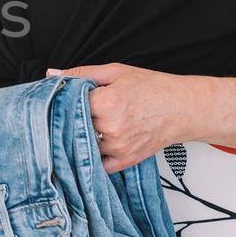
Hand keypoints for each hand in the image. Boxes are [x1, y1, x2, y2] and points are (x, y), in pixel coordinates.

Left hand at [47, 63, 205, 173]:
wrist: (182, 108)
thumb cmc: (152, 88)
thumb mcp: (115, 72)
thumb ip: (81, 73)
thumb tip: (52, 73)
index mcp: (106, 103)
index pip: (68, 105)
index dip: (64, 101)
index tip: (63, 99)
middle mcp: (111, 127)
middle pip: (74, 125)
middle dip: (70, 118)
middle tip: (74, 112)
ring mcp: (117, 147)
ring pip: (83, 144)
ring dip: (80, 137)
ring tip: (88, 125)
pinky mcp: (125, 160)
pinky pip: (98, 164)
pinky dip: (93, 156)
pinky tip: (94, 144)